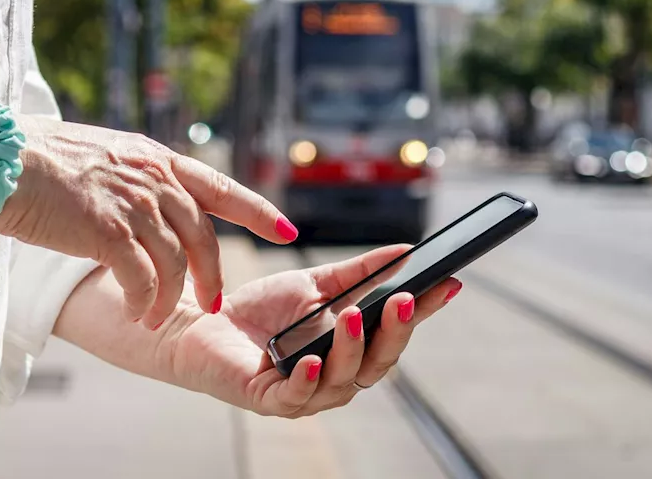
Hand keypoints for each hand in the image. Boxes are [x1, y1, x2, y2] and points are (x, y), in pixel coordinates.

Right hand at [0, 116, 296, 327]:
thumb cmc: (37, 160)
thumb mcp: (102, 158)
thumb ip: (133, 179)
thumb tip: (148, 205)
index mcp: (155, 159)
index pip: (220, 187)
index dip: (258, 211)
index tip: (287, 231)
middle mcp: (152, 178)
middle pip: (203, 235)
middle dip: (212, 275)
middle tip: (212, 306)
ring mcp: (132, 202)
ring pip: (175, 262)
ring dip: (171, 299)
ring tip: (158, 320)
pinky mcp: (107, 230)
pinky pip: (142, 277)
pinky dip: (144, 301)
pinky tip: (137, 313)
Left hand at [164, 245, 462, 417]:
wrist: (202, 324)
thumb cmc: (262, 311)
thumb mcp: (316, 284)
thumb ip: (359, 272)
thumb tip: (405, 250)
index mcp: (352, 349)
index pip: (395, 332)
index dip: (424, 311)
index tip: (449, 284)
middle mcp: (337, 376)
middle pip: (380, 362)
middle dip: (395, 332)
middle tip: (405, 300)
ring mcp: (307, 392)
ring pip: (344, 380)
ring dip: (353, 348)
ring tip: (354, 316)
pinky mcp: (270, 400)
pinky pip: (297, 397)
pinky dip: (309, 379)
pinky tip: (314, 360)